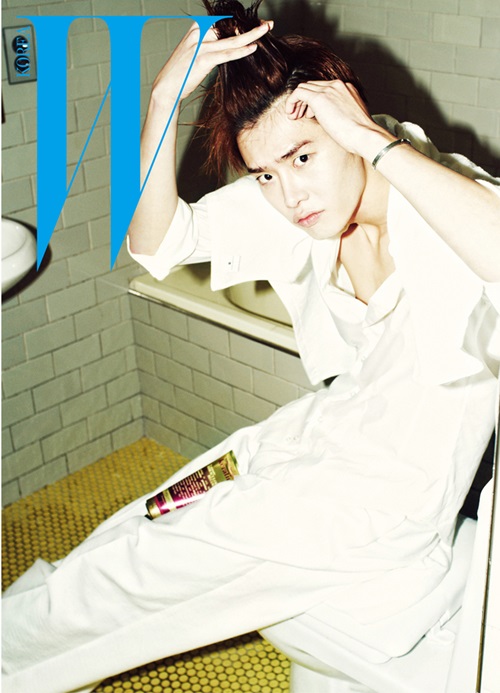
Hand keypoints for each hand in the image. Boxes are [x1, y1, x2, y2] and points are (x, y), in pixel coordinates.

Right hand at [151, 20, 272, 106]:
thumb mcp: (194, 54)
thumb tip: (227, 46)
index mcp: (197, 29)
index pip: (224, 21)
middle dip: (250, 25)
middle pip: (229, 26)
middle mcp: (198, 33)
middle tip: (267, 24)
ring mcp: (200, 46)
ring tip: (266, 30)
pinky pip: (226, 54)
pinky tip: (253, 48)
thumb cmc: (181, 73)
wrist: (166, 87)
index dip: (241, 21)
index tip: (256, 24)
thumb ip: (209, 46)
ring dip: (251, 35)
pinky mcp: (203, 60)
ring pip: (231, 39)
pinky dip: (240, 51)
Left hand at [285, 80, 383, 156]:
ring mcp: (329, 89)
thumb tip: (331, 120)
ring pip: (304, 87)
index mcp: (346, 89)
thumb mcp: (351, 119)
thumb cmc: (360, 134)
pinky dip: (291, 101)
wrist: (364, 135)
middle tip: (298, 116)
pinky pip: (298, 92)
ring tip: (293, 116)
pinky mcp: (319, 98)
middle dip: (303, 101)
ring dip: (296, 102)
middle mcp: (337, 85)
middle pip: (313, 86)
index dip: (313, 101)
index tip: (310, 115)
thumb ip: (340, 114)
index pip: (323, 88)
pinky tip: (290, 113)